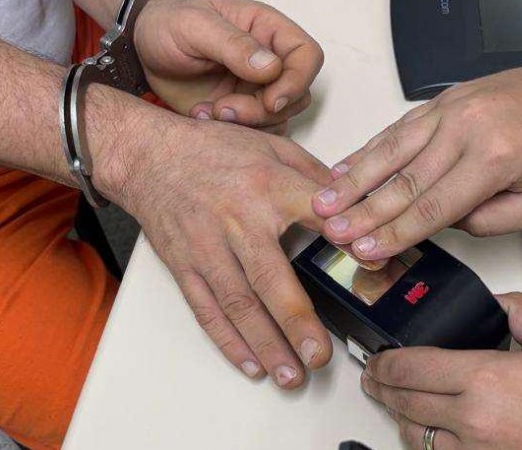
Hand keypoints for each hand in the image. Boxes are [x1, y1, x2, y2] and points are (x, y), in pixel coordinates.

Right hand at [107, 110, 333, 387]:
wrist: (148, 154)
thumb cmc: (212, 149)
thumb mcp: (273, 147)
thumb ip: (315, 177)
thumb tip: (355, 204)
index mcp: (267, 185)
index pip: (316, 215)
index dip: (345, 240)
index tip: (374, 267)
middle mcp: (236, 220)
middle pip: (270, 278)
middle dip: (296, 323)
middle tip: (319, 356)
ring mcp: (206, 247)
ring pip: (237, 304)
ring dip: (265, 344)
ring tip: (290, 375)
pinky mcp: (184, 266)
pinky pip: (206, 309)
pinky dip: (228, 340)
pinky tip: (250, 363)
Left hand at [134, 0, 323, 132]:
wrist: (141, 49)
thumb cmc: (167, 25)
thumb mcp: (194, 26)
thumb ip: (233, 44)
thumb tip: (271, 67)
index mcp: (267, 30)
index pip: (308, 56)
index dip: (297, 81)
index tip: (270, 100)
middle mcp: (269, 60)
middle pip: (297, 94)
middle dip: (264, 110)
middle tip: (225, 108)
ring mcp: (257, 88)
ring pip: (280, 117)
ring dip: (248, 123)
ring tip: (209, 111)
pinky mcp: (242, 109)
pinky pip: (258, 131)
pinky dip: (234, 133)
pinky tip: (203, 116)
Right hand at [312, 56, 521, 260]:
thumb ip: (489, 222)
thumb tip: (443, 223)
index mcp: (492, 159)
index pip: (430, 207)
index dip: (391, 232)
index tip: (363, 249)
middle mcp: (466, 128)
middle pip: (401, 178)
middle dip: (360, 208)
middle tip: (327, 229)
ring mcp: (452, 107)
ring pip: (391, 147)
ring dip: (354, 176)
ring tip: (323, 199)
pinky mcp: (447, 98)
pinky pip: (401, 125)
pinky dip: (372, 145)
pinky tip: (349, 163)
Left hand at [360, 293, 521, 449]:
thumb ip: (515, 314)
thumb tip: (495, 304)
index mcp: (487, 379)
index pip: (410, 368)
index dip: (383, 361)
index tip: (376, 356)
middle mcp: (476, 421)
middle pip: (404, 403)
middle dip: (383, 387)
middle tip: (375, 376)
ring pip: (416, 438)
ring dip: (402, 418)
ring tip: (398, 401)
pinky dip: (430, 444)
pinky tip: (431, 432)